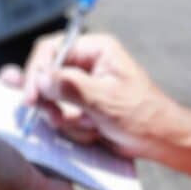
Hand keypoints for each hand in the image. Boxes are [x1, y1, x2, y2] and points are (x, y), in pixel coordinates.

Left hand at [0, 78, 74, 189]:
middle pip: (3, 93)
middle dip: (11, 81)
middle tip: (14, 79)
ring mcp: (24, 140)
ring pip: (32, 103)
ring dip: (37, 94)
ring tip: (40, 94)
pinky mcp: (49, 146)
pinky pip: (55, 119)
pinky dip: (59, 110)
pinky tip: (61, 104)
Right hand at [16, 33, 190, 179]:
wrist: (158, 140)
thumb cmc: (142, 114)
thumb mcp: (106, 100)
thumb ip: (72, 87)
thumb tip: (42, 78)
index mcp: (95, 49)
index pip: (51, 49)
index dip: (37, 71)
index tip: (32, 97)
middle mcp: (85, 63)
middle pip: (46, 75)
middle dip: (52, 102)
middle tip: (59, 119)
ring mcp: (81, 86)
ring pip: (51, 99)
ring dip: (67, 118)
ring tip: (90, 126)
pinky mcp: (79, 106)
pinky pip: (60, 115)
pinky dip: (73, 128)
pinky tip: (94, 131)